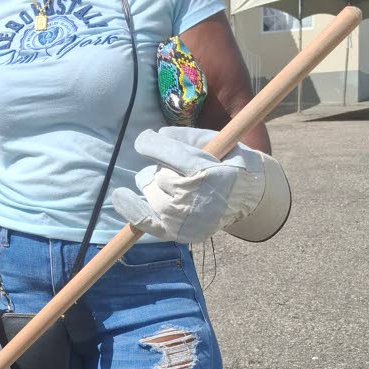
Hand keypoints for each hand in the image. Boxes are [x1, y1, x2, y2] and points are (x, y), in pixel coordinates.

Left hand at [112, 126, 289, 243]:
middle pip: (158, 176)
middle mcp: (194, 198)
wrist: (249, 198)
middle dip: (161, 167)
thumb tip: (158, 135)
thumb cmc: (230, 164)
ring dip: (155, 185)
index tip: (145, 140)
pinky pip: (145, 221)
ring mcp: (184, 218)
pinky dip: (130, 208)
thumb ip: (187, 136)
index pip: (169, 154)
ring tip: (172, 184)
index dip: (151, 144)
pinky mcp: (177, 233)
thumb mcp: (218, 141)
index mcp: (208, 173)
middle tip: (176, 169)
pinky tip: (120, 196)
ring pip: (150, 193)